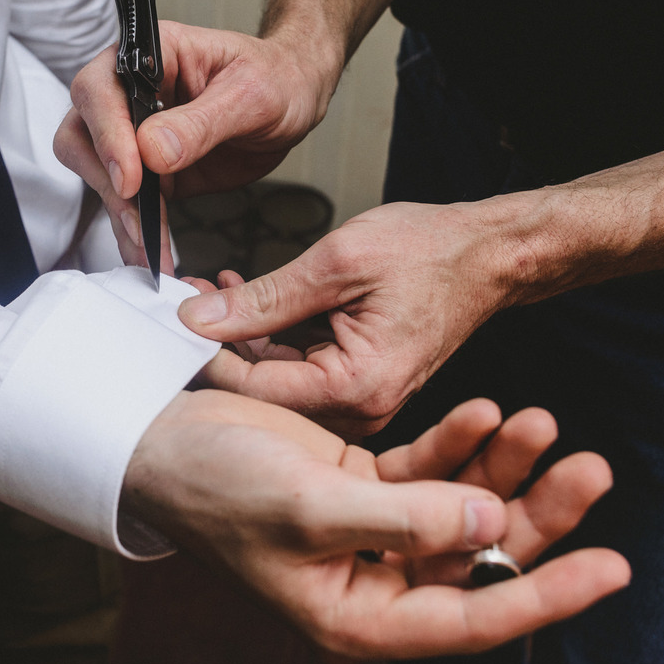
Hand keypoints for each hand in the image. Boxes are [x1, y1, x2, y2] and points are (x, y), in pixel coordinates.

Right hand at [53, 20, 336, 270]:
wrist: (294, 98)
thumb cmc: (276, 78)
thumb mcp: (251, 94)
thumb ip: (202, 122)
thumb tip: (152, 151)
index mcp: (148, 55)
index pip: (100, 89)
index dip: (107, 134)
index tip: (131, 177)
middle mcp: (129, 92)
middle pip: (81, 135)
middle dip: (106, 181)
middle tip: (138, 217)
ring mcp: (133, 134)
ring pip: (98, 176)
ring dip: (119, 214)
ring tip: (151, 248)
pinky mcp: (148, 172)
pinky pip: (127, 203)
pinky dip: (136, 231)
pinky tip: (154, 251)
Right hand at [126, 391, 628, 659]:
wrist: (162, 438)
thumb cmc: (215, 486)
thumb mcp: (308, 508)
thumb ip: (403, 520)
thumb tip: (490, 521)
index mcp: (355, 614)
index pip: (468, 618)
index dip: (544, 595)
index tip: (610, 567)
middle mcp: (371, 578)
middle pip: (478, 555)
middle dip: (537, 513)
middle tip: (591, 469)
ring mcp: (371, 527)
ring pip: (461, 505)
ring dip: (502, 465)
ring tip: (539, 421)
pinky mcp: (364, 481)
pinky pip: (428, 467)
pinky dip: (458, 440)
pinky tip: (486, 412)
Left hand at [178, 200, 518, 435]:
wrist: (488, 255)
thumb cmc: (431, 253)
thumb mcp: (336, 264)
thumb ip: (264, 298)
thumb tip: (199, 317)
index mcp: (356, 388)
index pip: (255, 388)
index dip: (208, 352)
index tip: (176, 317)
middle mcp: (361, 410)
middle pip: (262, 391)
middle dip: (220, 342)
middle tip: (189, 295)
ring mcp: (361, 402)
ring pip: (276, 380)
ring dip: (243, 336)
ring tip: (216, 287)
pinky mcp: (359, 385)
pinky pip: (299, 370)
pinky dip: (271, 336)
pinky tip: (248, 298)